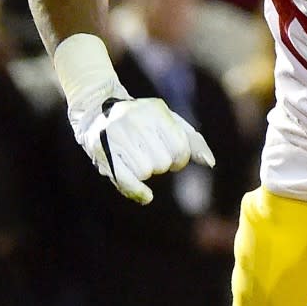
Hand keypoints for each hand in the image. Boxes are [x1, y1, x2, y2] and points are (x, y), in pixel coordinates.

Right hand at [70, 90, 215, 204]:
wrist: (97, 109)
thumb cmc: (142, 119)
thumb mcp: (168, 121)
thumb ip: (192, 140)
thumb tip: (210, 162)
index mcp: (155, 110)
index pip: (181, 149)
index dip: (180, 158)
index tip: (171, 154)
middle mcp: (135, 119)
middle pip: (163, 162)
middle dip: (160, 163)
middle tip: (148, 152)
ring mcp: (117, 134)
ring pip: (145, 171)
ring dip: (144, 171)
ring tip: (134, 156)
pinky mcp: (101, 149)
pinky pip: (126, 180)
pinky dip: (138, 191)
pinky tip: (146, 196)